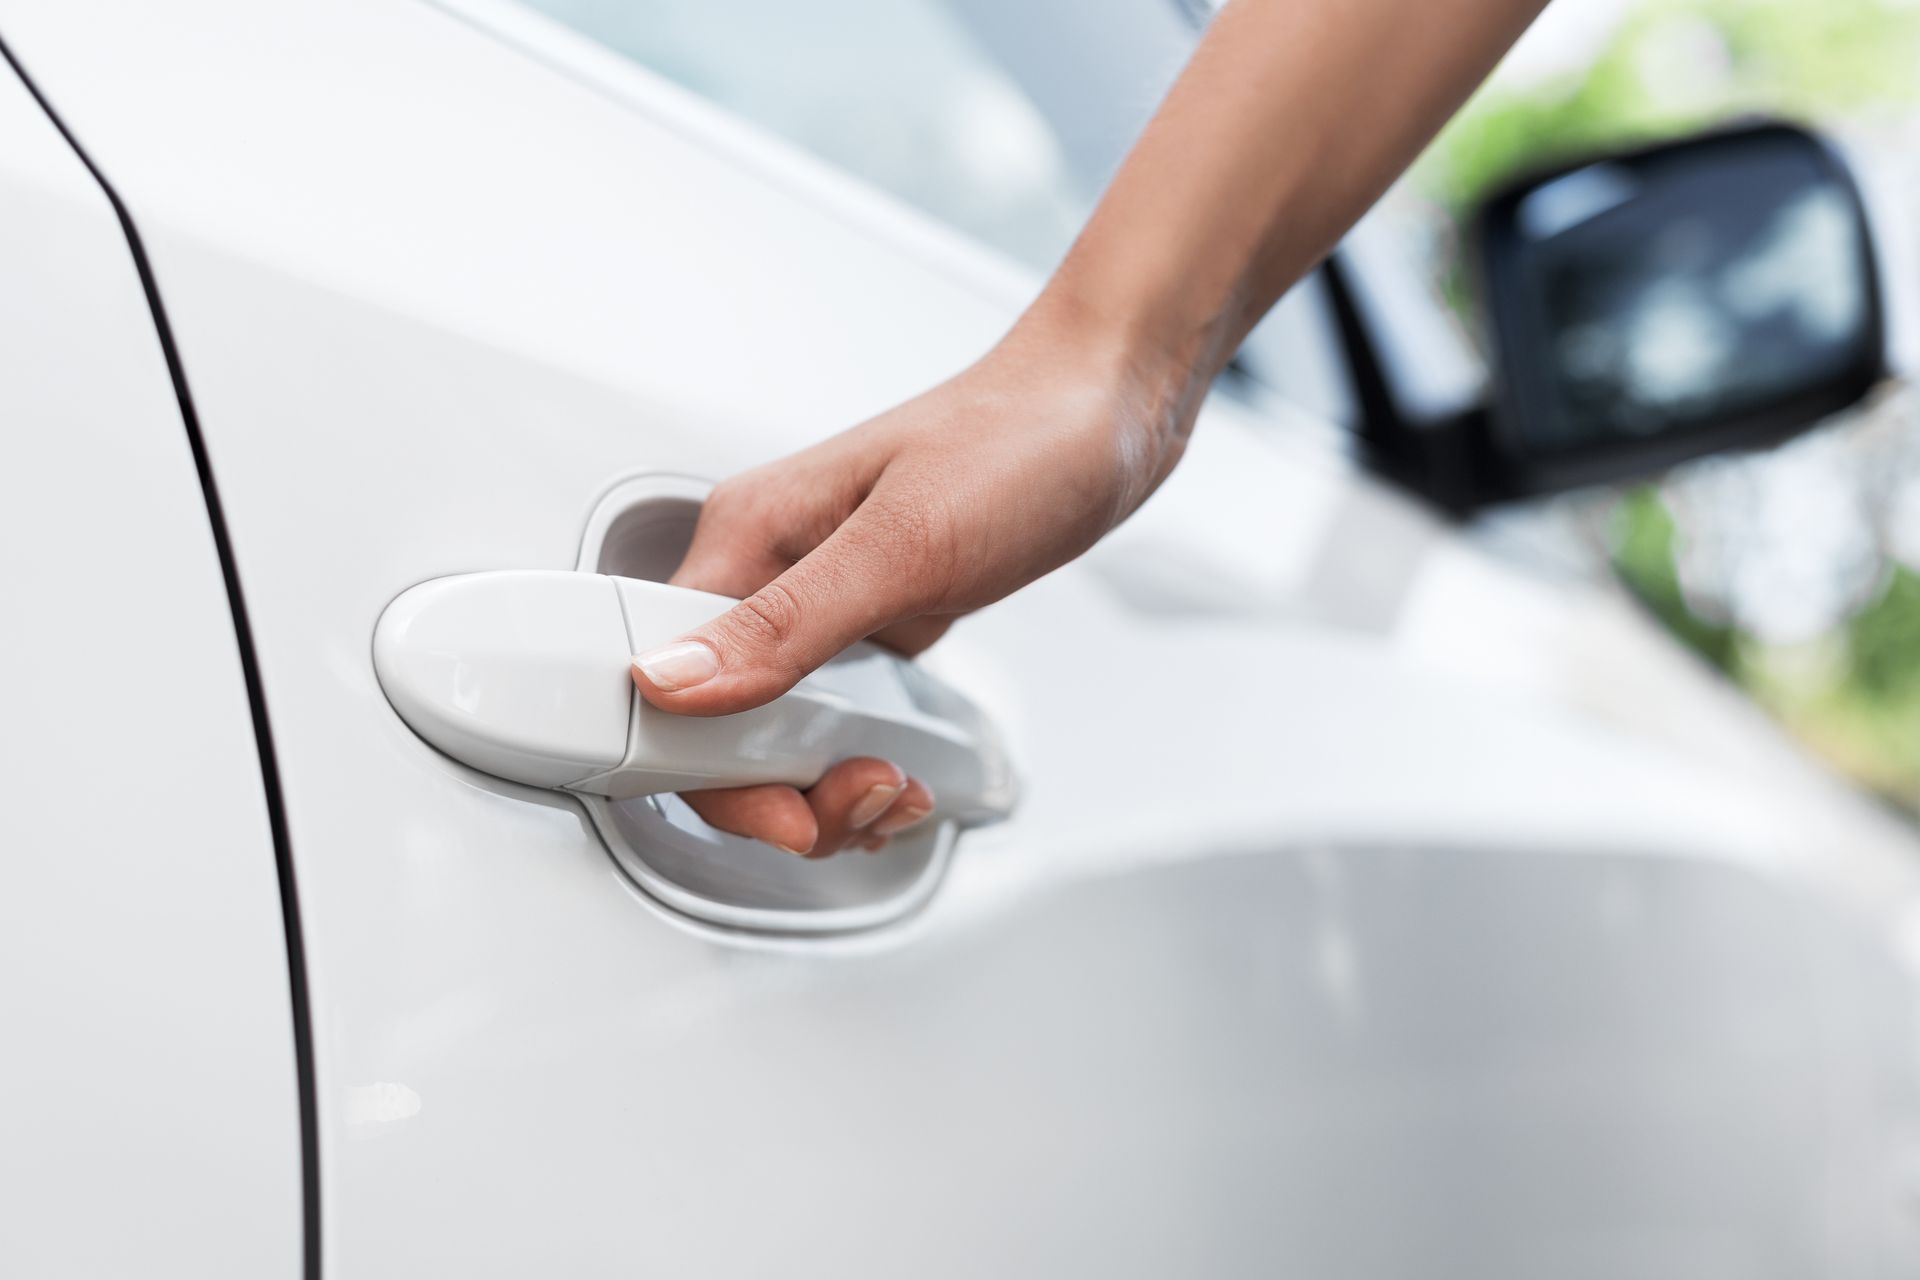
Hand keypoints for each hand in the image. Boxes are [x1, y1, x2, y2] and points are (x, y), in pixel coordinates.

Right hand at [629, 305, 1203, 855]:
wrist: (1105, 413)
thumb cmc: (1019, 444)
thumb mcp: (903, 543)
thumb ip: (787, 623)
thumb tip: (670, 680)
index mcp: (748, 536)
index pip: (662, 679)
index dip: (706, 766)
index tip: (782, 803)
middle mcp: (770, 570)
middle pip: (712, 725)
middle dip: (778, 790)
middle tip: (858, 797)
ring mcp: (819, 600)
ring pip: (771, 735)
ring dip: (826, 790)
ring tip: (895, 785)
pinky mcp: (869, 619)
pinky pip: (829, 719)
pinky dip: (858, 763)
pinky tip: (905, 770)